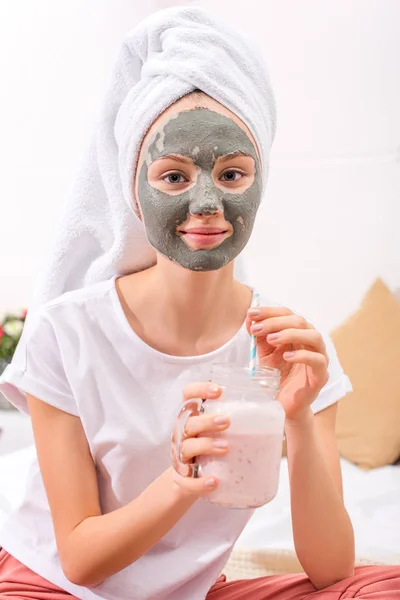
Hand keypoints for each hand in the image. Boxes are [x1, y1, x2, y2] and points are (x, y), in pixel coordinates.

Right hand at [171, 382, 230, 496]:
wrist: (187, 480)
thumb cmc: (208, 449)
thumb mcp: (215, 431)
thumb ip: (235, 421)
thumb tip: (275, 413)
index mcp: (190, 417)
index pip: (188, 395)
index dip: (200, 389)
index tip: (219, 391)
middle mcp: (181, 434)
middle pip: (188, 422)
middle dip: (207, 421)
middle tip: (227, 422)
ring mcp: (179, 456)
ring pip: (187, 448)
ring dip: (206, 445)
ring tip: (225, 448)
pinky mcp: (181, 479)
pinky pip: (186, 482)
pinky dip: (200, 482)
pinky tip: (214, 481)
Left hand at [246, 306, 328, 421]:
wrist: (282, 403)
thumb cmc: (276, 375)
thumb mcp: (264, 352)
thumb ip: (259, 335)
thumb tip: (250, 318)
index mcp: (298, 332)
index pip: (287, 313)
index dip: (269, 311)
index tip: (251, 313)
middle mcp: (311, 341)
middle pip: (300, 321)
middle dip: (276, 322)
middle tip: (257, 328)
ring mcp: (319, 357)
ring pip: (314, 336)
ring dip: (291, 334)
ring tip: (271, 339)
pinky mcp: (321, 375)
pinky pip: (318, 360)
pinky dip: (302, 355)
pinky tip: (286, 357)